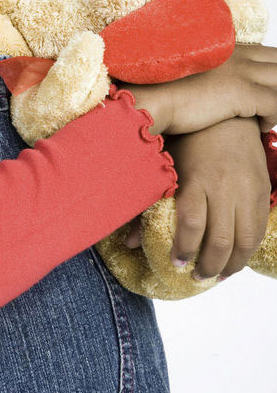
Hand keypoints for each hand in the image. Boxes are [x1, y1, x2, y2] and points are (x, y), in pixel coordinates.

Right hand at [116, 42, 276, 135]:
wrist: (147, 97)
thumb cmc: (158, 89)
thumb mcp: (186, 72)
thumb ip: (206, 74)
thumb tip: (209, 89)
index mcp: (224, 47)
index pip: (266, 52)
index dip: (272, 70)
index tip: (268, 88)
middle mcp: (237, 55)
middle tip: (272, 104)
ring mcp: (240, 72)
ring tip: (270, 117)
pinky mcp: (240, 93)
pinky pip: (275, 104)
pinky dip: (273, 117)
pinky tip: (263, 126)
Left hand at [124, 116, 271, 280]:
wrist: (227, 115)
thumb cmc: (189, 139)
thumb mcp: (167, 165)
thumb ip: (149, 202)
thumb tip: (129, 242)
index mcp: (197, 178)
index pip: (192, 224)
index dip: (184, 249)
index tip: (175, 262)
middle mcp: (225, 186)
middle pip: (221, 239)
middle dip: (208, 265)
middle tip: (196, 276)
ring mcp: (248, 188)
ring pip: (246, 239)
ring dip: (232, 264)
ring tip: (217, 275)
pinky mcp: (262, 189)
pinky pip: (260, 227)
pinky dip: (249, 248)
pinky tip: (237, 257)